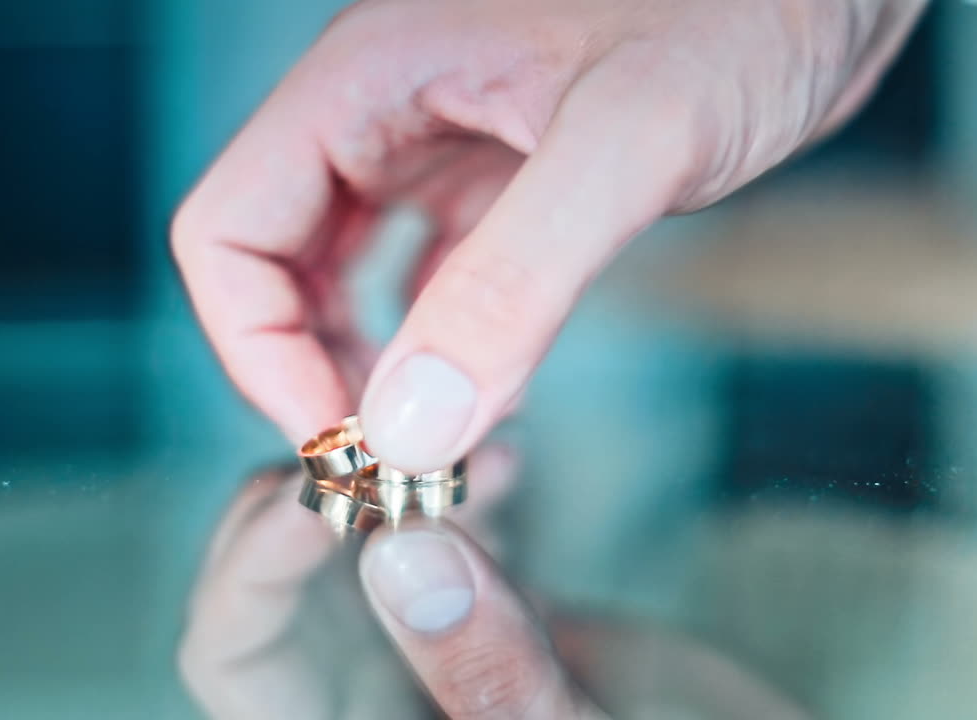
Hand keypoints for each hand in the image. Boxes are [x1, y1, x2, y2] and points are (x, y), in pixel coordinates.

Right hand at [173, 0, 927, 470]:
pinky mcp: (502, 177)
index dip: (255, 346)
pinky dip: (433, 346)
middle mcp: (384, 111)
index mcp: (366, 79)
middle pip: (273, 261)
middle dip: (307, 369)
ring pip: (342, 275)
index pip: (228, 226)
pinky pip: (426, 277)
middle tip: (382, 464)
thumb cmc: (747, 4)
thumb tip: (414, 424)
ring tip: (424, 443)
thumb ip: (517, 279)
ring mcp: (439, 144)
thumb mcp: (632, 137)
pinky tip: (478, 394)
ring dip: (365, 366)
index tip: (337, 436)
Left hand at [178, 457, 805, 718]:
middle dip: (316, 496)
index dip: (253, 564)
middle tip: (388, 443)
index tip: (325, 488)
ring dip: (386, 480)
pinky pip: (427, 533)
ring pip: (343, 542)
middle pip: (266, 578)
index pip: (229, 650)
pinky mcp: (471, 614)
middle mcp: (356, 692)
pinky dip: (454, 489)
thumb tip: (394, 553)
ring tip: (461, 445)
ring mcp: (411, 650)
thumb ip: (489, 674)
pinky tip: (509, 463)